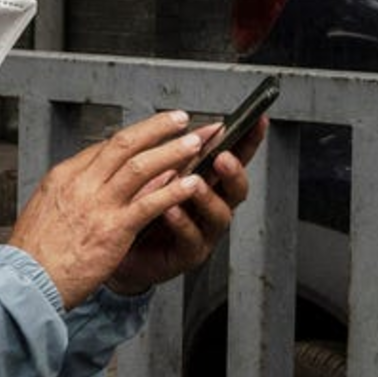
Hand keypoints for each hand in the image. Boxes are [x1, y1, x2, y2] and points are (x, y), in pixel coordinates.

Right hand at [8, 111, 213, 307]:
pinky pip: (150, 203)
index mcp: (64, 177)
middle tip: (180, 118)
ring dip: (172, 151)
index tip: (154, 131)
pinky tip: (192, 184)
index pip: (105, 146)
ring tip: (195, 143)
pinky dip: (174, 190)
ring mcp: (98, 205)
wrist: (24, 284)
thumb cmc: (35, 254)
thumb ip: (71, 192)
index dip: (136, 136)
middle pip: (125, 143)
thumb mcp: (46, 209)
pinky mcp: (113, 230)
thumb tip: (90, 181)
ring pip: (141, 166)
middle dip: (157, 127)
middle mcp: (81, 184)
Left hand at [108, 118, 257, 295]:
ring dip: (208, 197)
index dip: (250, 141)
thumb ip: (187, 152)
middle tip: (223, 158)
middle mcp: (213, 207)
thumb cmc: (142, 209)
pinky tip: (171, 210)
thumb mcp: (165, 172)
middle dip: (234, 172)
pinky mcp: (188, 254)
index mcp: (211, 183)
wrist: (119, 247)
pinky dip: (182, 223)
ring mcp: (204, 231)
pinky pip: (191, 239)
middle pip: (237, 189)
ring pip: (219, 215)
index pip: (237, 159)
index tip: (258, 122)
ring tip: (195, 183)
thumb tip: (208, 127)